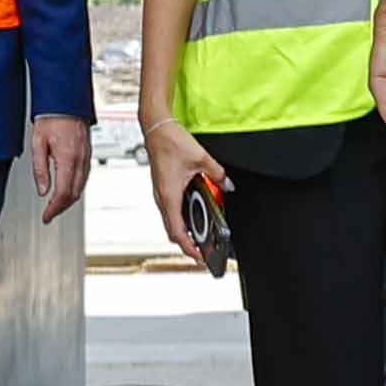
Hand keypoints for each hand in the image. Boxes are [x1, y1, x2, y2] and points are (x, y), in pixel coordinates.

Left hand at [28, 113, 91, 221]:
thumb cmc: (51, 116)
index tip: (46, 217)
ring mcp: (87, 156)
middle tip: (49, 214)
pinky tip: (68, 189)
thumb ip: (40, 169)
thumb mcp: (38, 142)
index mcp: (67, 157)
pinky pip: (84, 177)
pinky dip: (76, 188)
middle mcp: (80, 159)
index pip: (63, 193)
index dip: (54, 209)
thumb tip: (43, 190)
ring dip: (69, 200)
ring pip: (81, 187)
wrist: (66, 100)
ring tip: (56, 205)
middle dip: (62, 208)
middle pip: (74, 193)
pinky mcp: (88, 153)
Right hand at [143, 113, 223, 248]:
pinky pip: (171, 211)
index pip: (177, 232)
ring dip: (184, 231)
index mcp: (169, 196)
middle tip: (202, 251)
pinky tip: (193, 214)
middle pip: (173, 231)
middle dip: (187, 244)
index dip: (188, 248)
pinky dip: (181, 218)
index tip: (200, 257)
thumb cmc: (170, 142)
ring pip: (171, 222)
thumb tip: (228, 185)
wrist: (156, 128)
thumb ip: (217, 174)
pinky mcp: (163, 188)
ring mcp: (161, 194)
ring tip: (199, 237)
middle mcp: (163, 198)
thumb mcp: (201, 158)